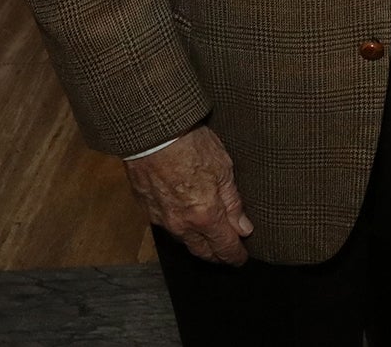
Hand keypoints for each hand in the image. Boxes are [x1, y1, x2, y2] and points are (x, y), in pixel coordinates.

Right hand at [123, 126, 253, 264]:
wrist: (152, 132)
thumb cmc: (190, 144)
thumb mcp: (223, 168)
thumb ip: (233, 202)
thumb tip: (243, 227)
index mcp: (205, 216)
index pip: (224, 247)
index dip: (235, 256)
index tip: (241, 258)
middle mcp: (182, 224)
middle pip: (202, 251)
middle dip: (216, 255)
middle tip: (226, 253)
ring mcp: (161, 219)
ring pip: (183, 240)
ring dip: (197, 241)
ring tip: (207, 236)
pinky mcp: (146, 208)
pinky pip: (166, 226)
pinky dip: (179, 226)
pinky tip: (184, 217)